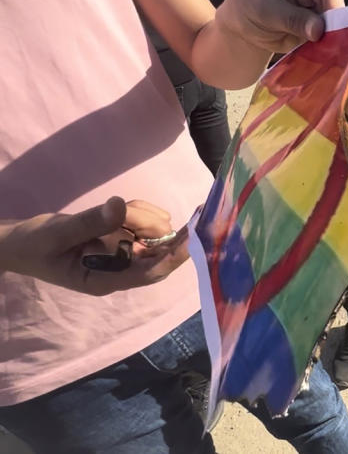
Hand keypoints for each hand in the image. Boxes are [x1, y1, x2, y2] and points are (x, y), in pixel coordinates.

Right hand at [1, 198, 190, 295]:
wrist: (17, 241)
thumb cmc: (33, 245)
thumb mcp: (57, 234)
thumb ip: (89, 222)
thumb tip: (119, 206)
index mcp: (107, 279)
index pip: (151, 272)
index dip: (174, 255)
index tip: (192, 235)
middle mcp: (122, 268)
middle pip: (158, 249)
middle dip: (151, 226)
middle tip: (131, 210)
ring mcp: (124, 252)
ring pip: (153, 231)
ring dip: (141, 214)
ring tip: (114, 209)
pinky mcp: (122, 236)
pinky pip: (144, 220)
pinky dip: (137, 208)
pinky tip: (118, 206)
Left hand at [216, 0, 345, 53]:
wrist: (242, 25)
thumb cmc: (249, 6)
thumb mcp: (264, 10)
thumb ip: (291, 18)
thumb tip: (319, 30)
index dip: (333, 6)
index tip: (331, 29)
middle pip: (336, 6)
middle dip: (336, 26)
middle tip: (333, 47)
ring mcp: (319, 10)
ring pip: (337, 24)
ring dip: (334, 40)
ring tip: (330, 54)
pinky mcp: (319, 28)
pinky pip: (330, 38)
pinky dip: (328, 48)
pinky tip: (326, 57)